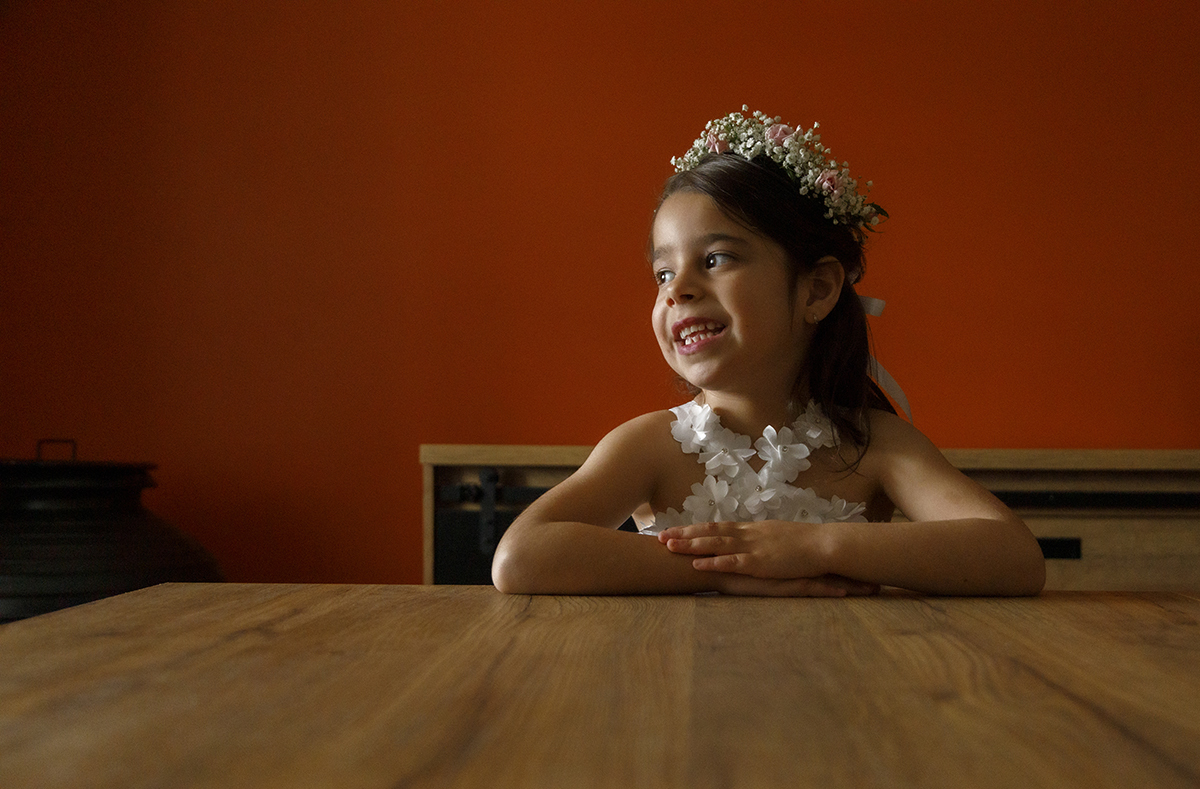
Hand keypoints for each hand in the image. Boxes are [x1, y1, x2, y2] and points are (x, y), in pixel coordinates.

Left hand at [659, 520, 833, 579]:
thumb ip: (757, 539)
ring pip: (716, 544)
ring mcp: (753, 547)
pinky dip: (713, 563)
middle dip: (683, 535)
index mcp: (750, 529)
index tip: (673, 531)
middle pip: (709, 532)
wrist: (823, 544)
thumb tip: (744, 541)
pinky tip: (698, 565)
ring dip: (692, 546)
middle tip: (659, 537)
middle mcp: (747, 534)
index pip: (715, 526)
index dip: (693, 529)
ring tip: (670, 547)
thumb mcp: (775, 537)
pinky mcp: (761, 562)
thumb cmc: (803, 543)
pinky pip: (733, 562)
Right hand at [712, 572, 878, 596]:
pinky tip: (845, 593)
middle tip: (881, 575)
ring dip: (850, 582)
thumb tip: (764, 560)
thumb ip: (755, 559)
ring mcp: (786, 573)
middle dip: (856, 570)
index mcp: (782, 557)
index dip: (840, 560)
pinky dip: (828, 590)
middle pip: (829, 565)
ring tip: (875, 589)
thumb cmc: (721, 564)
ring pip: (825, 576)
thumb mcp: (742, 560)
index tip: (862, 562)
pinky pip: (809, 589)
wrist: (705, 563)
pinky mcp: (779, 585)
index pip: (816, 558)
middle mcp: (789, 562)